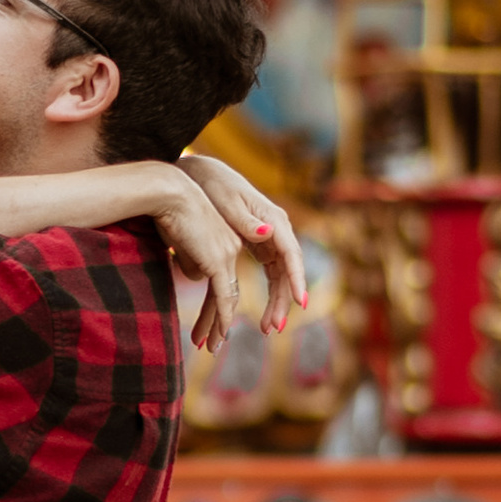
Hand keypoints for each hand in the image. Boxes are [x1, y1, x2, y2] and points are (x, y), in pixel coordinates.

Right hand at [154, 171, 243, 355]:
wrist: (166, 192)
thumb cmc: (165, 209)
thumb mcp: (179, 237)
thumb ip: (190, 256)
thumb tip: (195, 274)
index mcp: (224, 239)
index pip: (223, 279)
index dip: (217, 304)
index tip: (211, 324)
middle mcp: (231, 246)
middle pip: (227, 292)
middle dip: (218, 321)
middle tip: (213, 343)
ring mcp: (227, 253)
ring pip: (226, 299)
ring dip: (217, 325)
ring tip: (211, 346)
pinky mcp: (219, 260)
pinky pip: (223, 296)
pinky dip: (221, 318)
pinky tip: (218, 335)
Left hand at [177, 155, 305, 329]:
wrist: (201, 174)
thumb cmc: (212, 185)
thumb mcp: (226, 202)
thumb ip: (246, 220)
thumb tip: (267, 233)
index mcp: (272, 219)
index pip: (291, 254)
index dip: (297, 279)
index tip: (299, 302)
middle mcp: (276, 230)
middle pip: (287, 271)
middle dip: (283, 300)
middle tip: (274, 327)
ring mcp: (270, 238)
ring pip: (280, 276)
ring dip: (276, 302)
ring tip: (269, 328)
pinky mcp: (259, 244)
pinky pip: (270, 274)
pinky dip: (268, 294)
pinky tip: (264, 314)